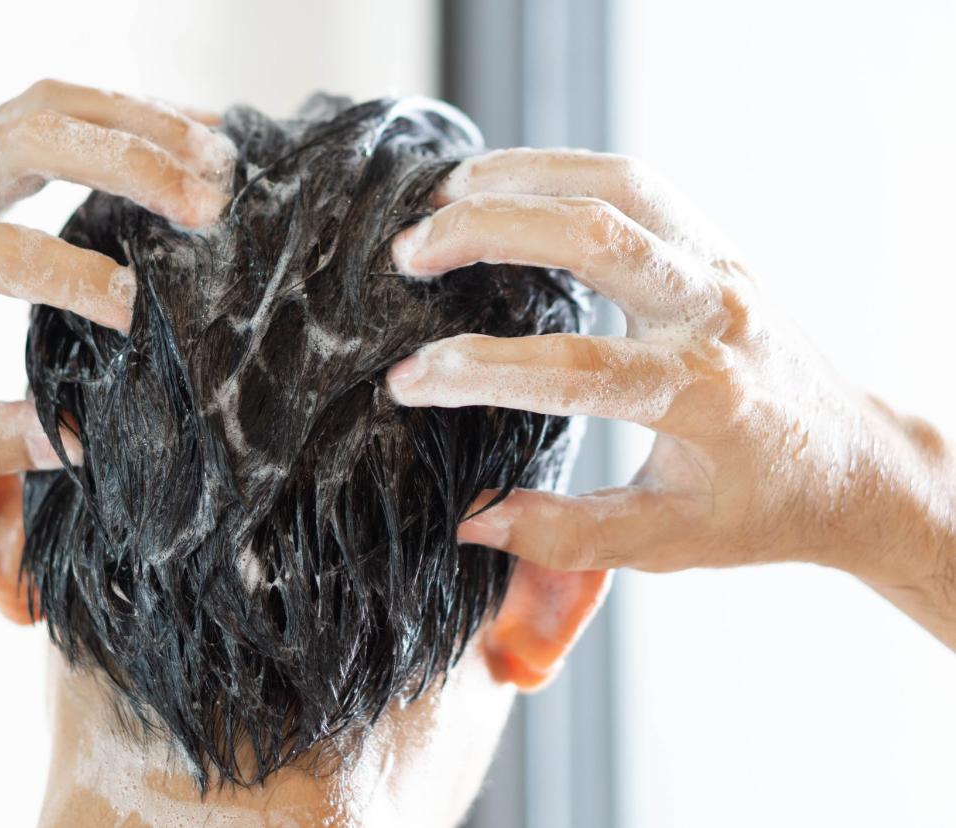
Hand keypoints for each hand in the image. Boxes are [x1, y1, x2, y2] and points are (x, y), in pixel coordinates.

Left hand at [0, 80, 233, 481]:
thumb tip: (70, 438)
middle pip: (27, 140)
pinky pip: (55, 109)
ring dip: (139, 123)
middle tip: (206, 206)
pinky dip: (126, 113)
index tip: (136, 311)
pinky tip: (190, 134)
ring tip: (219, 160)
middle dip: (125, 163)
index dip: (68, 275)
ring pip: (48, 106)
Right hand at [386, 148, 955, 647]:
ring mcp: (721, 269)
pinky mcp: (716, 248)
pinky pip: (640, 185)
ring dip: (524, 177)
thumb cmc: (761, 509)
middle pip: (598, 238)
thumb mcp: (667, 539)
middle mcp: (717, 317)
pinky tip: (509, 184)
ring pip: (620, 187)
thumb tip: (472, 519)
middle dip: (489, 232)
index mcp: (705, 396)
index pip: (574, 370)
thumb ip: (568, 535)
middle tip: (410, 251)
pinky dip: (566, 170)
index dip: (479, 372)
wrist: (852, 463)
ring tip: (443, 194)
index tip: (409, 381)